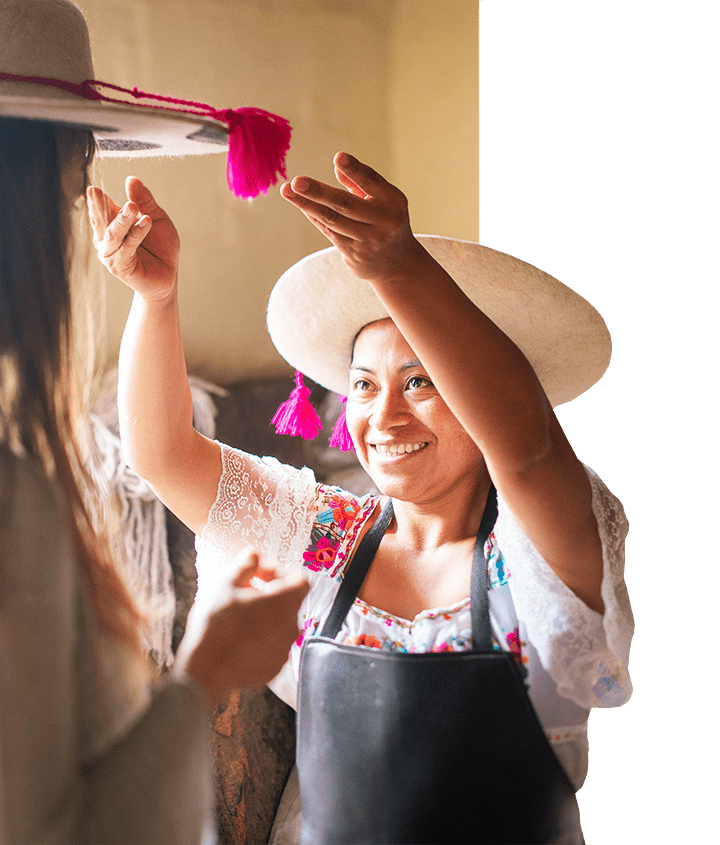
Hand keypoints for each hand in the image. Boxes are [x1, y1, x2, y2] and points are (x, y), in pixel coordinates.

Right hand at [87, 177, 179, 302]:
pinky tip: (146, 222)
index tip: (93, 188)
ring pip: (113, 234)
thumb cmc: (160, 247)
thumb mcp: (156, 217)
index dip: (96, 199)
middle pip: (101, 220)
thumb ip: (144, 200)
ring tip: (132, 207)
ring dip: (122, 220)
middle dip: (101, 206)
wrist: (168, 275)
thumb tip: (131, 179)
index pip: (101, 208)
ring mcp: (111, 253)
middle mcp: (107, 238)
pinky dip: (136, 234)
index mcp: (112, 223)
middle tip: (97, 191)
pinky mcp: (119, 266)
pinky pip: (126, 248)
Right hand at [174, 547, 308, 706]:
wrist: (205, 670)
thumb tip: (255, 554)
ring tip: (237, 616)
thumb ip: (247, 565)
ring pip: (280, 624)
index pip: (300, 580)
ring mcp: (284, 650)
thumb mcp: (228, 584)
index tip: (258, 575)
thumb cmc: (217, 623)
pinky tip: (237, 638)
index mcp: (286, 602)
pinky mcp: (274, 668)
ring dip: (265, 616)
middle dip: (269, 593)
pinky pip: (272, 646)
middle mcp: (292, 626)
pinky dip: (260, 638)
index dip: (280, 572)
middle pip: (289, 602)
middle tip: (243, 592)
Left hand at [280, 152, 424, 283]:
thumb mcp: (384, 199)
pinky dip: (313, 215)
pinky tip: (299, 203)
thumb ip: (361, 184)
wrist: (396, 264)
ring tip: (287, 190)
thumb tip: (338, 168)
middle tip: (297, 182)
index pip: (372, 182)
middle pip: (345, 204)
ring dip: (307, 204)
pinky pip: (328, 231)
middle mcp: (383, 222)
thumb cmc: (386, 221)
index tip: (338, 157)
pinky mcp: (354, 254)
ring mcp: (368, 241)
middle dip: (319, 192)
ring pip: (332, 219)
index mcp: (393, 201)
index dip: (355, 170)